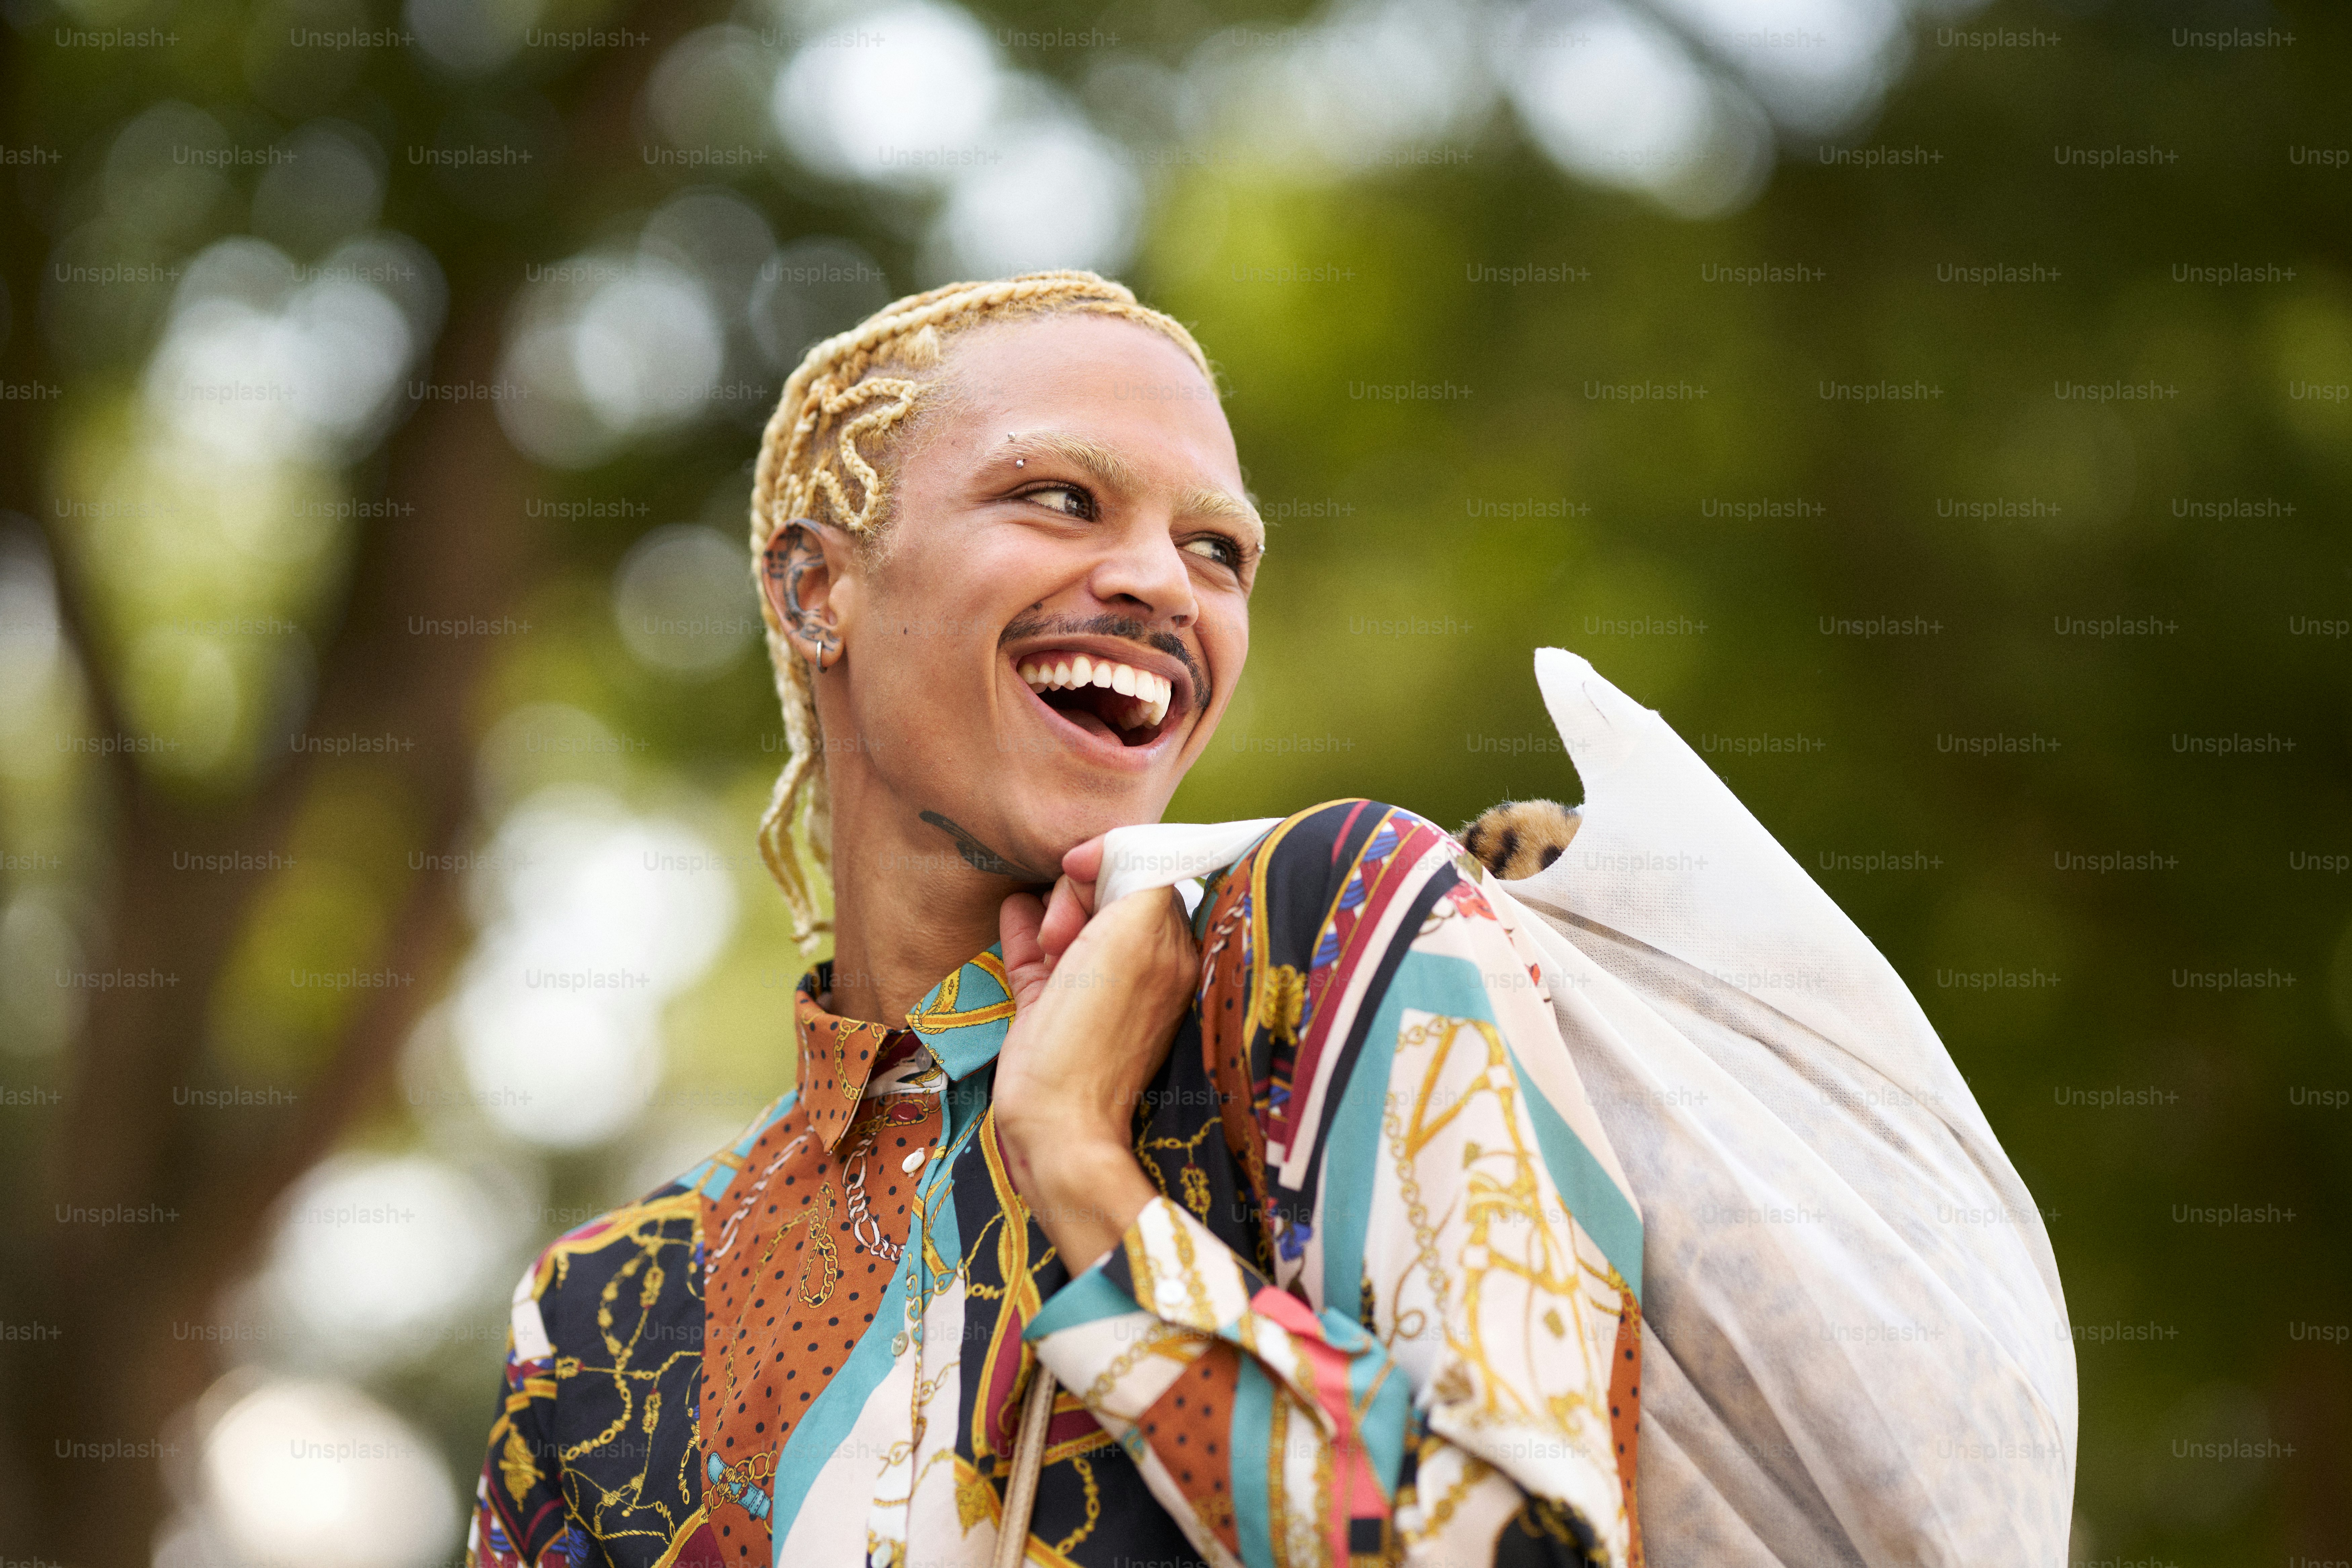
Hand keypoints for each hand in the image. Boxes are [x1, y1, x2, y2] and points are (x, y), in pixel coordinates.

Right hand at [995, 834, 1197, 1267]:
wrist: (1058, 1126)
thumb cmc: (1095, 1032)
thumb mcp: (1134, 935)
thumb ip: (1141, 880)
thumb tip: (1117, 855)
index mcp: (1171, 949)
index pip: (1146, 873)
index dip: (1108, 859)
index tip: (1075, 865)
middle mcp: (1138, 965)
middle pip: (1103, 891)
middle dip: (1078, 893)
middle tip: (1064, 931)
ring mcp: (1091, 987)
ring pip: (1066, 919)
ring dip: (1051, 911)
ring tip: (1047, 942)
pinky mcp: (1050, 1007)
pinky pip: (1035, 952)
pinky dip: (1025, 929)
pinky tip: (1015, 912)